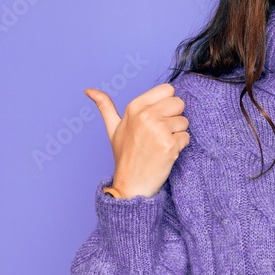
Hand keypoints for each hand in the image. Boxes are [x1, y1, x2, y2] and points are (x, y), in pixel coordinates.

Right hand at [84, 83, 189, 198]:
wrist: (131, 184)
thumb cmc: (124, 156)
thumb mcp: (113, 128)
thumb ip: (105, 106)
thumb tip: (89, 90)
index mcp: (134, 107)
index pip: (168, 89)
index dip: (167, 104)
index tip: (157, 117)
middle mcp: (146, 115)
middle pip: (179, 103)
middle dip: (174, 117)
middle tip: (160, 133)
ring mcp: (158, 130)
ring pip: (184, 121)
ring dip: (177, 134)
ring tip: (161, 144)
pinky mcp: (169, 144)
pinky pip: (186, 137)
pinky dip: (180, 146)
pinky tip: (166, 153)